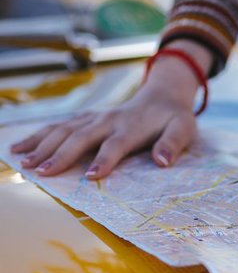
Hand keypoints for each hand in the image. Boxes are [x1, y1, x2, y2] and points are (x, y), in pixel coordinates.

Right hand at [9, 45, 204, 178]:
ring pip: (64, 130)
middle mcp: (109, 120)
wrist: (162, 95)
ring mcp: (94, 117)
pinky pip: (58, 126)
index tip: (91, 177)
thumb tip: (163, 161)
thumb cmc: (174, 118)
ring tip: (24, 163)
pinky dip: (38, 135)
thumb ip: (173, 144)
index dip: (104, 160)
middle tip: (42, 172)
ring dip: (43, 145)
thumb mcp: (183, 129)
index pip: (116, 145)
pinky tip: (18, 147)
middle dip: (61, 154)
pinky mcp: (85, 118)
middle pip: (82, 137)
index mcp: (132, 126)